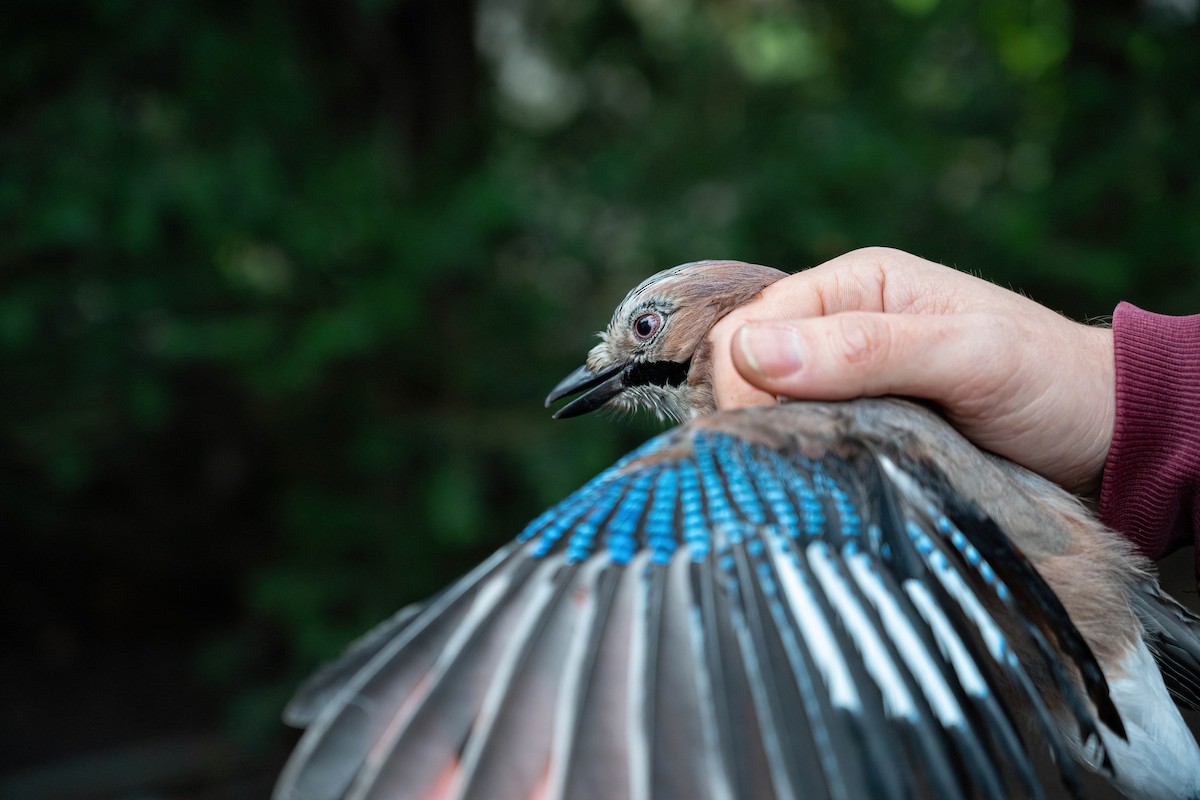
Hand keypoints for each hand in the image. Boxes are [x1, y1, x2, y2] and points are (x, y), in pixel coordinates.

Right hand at [708, 247, 1114, 494]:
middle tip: (790, 468)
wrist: (1105, 433)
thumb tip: (751, 353)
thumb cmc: (1047, 381)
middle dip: (753, 415)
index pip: (750, 325)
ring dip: (776, 443)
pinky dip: (800, 461)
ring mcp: (845, 379)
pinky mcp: (858, 424)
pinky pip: (802, 439)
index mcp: (855, 283)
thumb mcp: (967, 357)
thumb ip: (865, 349)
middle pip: (745, 366)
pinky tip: (817, 485)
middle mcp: (838, 323)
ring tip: (804, 481)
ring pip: (767, 408)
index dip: (742, 382)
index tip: (769, 438)